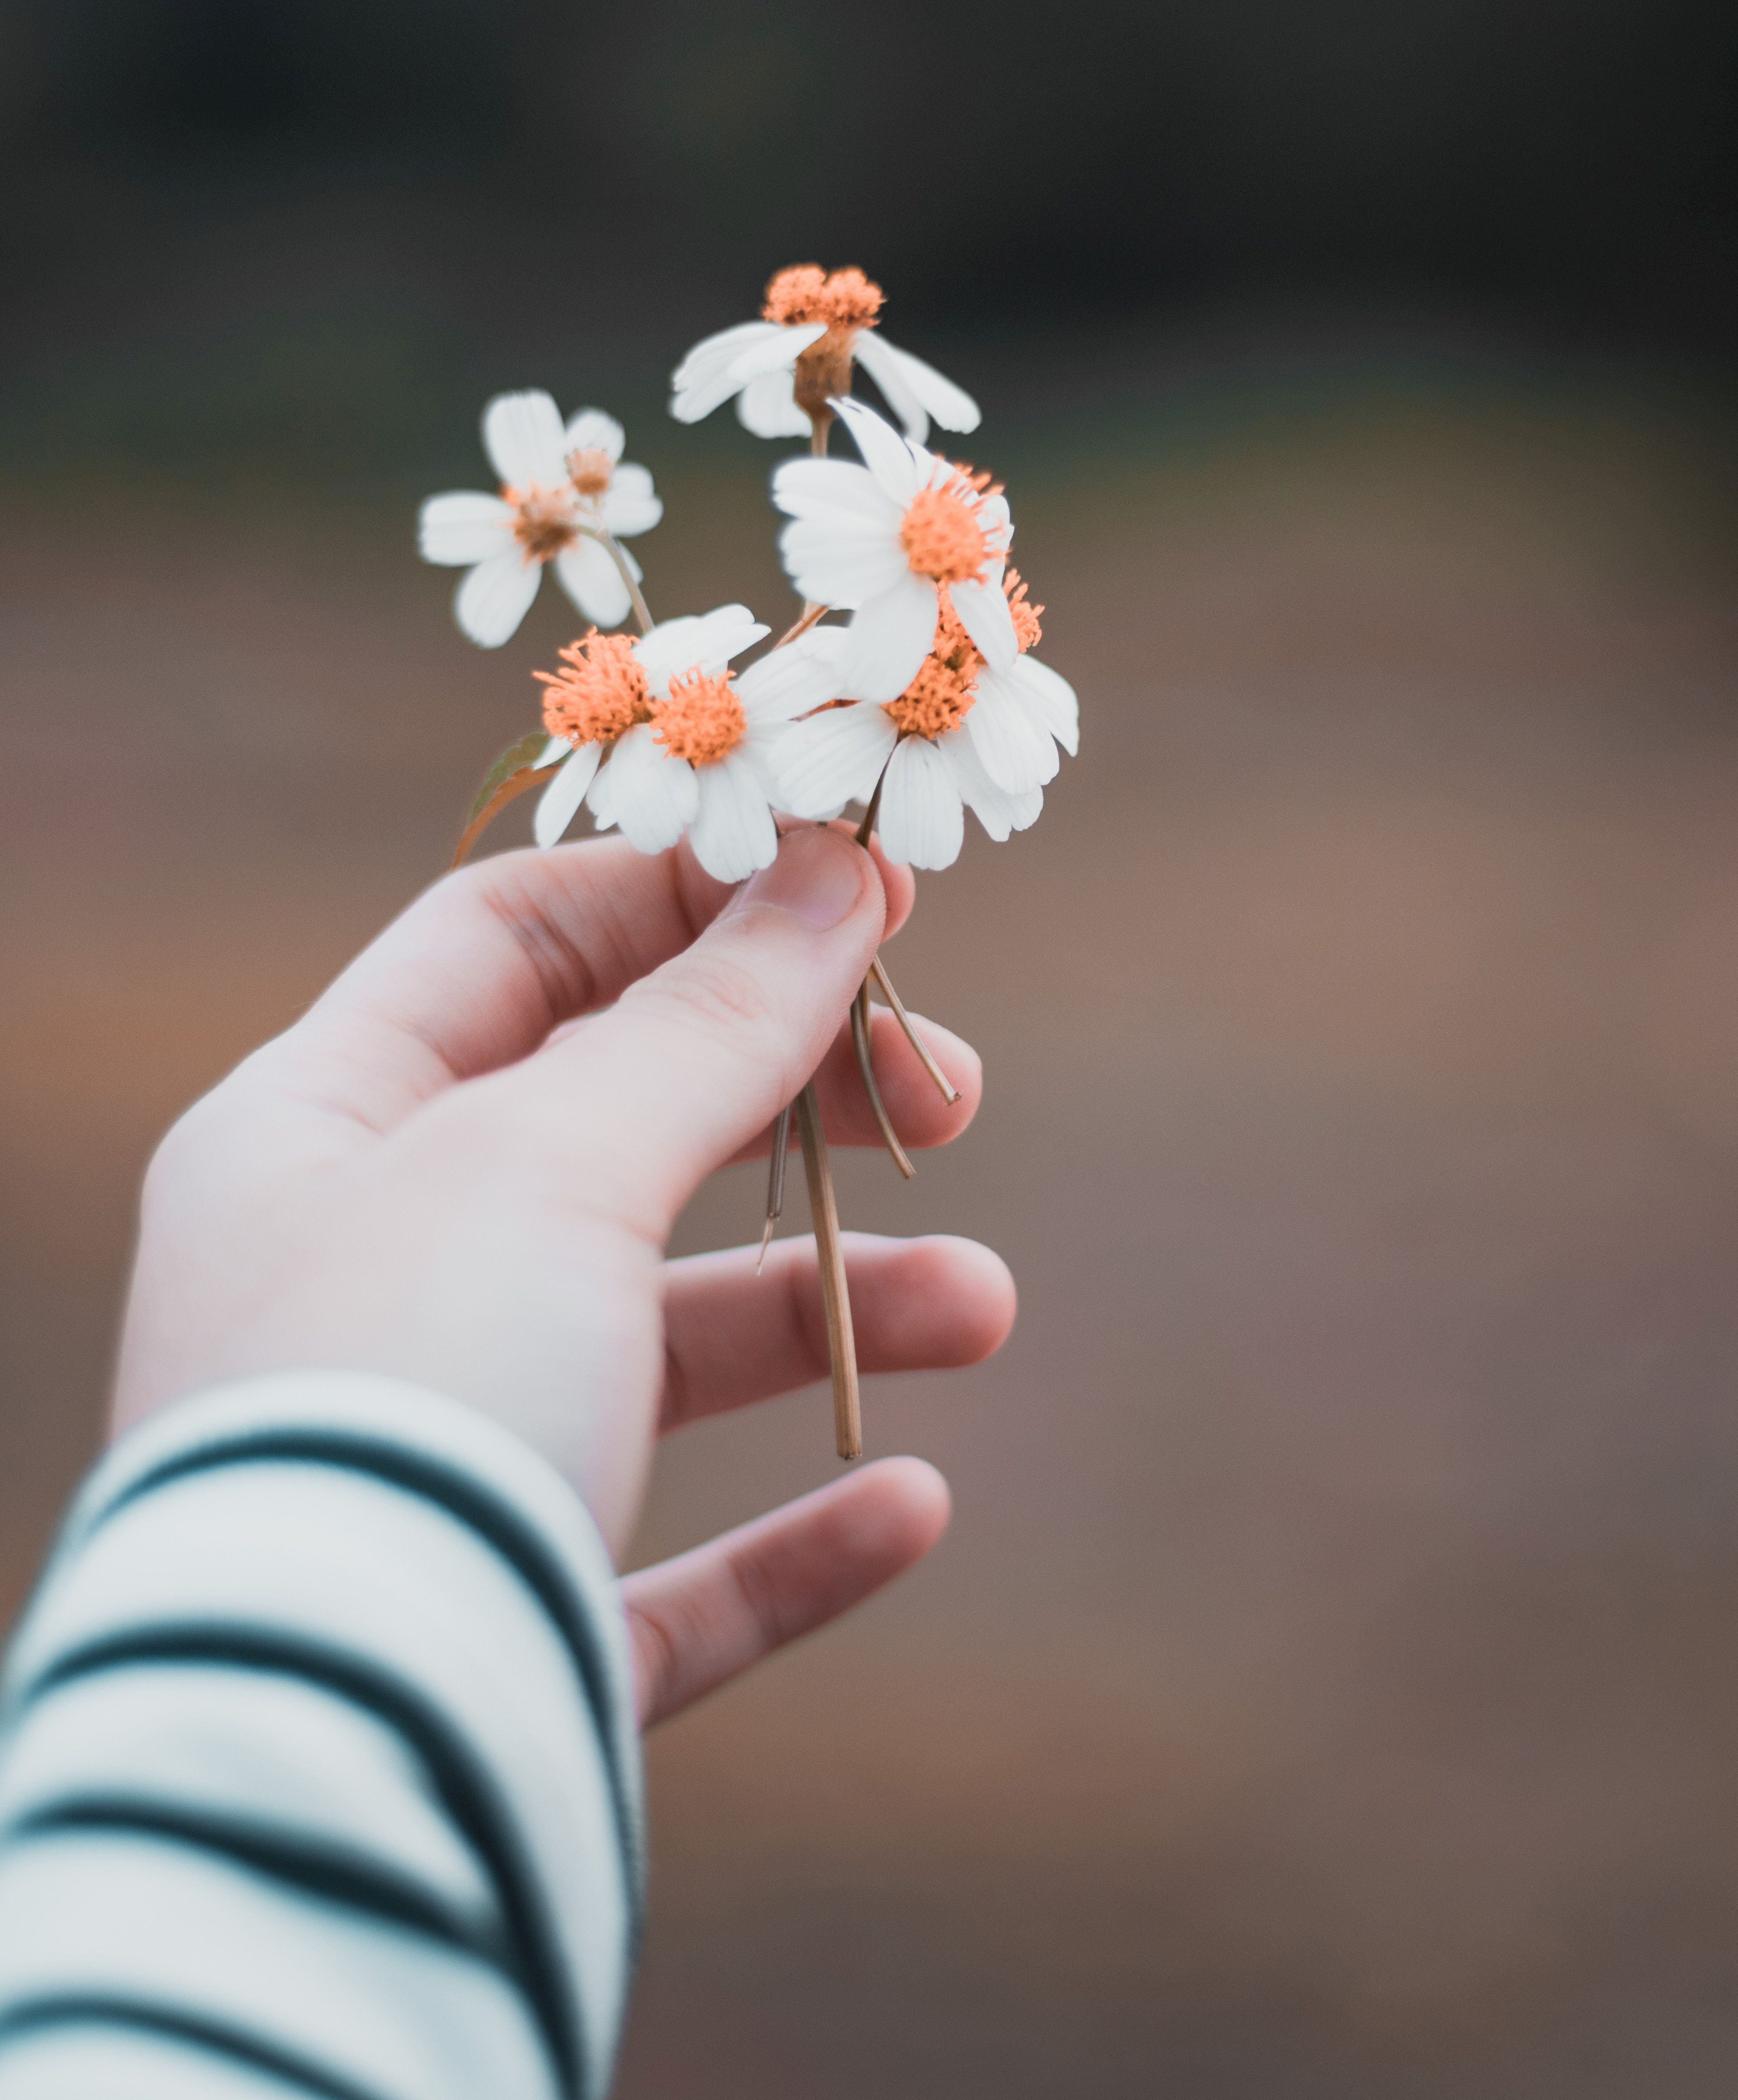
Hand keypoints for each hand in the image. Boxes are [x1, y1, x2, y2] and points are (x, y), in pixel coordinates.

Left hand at [114, 825, 1015, 1725]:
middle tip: (946, 1090)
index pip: (509, 945)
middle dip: (791, 1098)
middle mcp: (361, 1283)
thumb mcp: (551, 1161)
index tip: (861, 895)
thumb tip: (830, 871)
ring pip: (660, 1351)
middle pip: (607, 1132)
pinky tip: (905, 1506)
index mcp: (317, 1133)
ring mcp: (434, 1463)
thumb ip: (702, 1020)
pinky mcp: (509, 1630)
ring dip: (828, 1312)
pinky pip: (670, 1571)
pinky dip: (791, 1542)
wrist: (321, 1761)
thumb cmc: (405, 1392)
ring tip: (983, 1306)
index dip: (687, 898)